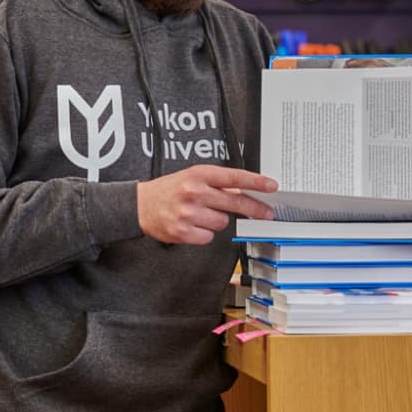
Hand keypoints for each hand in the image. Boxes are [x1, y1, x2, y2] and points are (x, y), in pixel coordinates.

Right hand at [137, 165, 277, 244]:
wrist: (140, 205)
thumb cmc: (169, 190)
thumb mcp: (192, 177)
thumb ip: (216, 183)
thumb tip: (244, 191)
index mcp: (198, 175)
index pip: (233, 177)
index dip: (255, 181)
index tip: (271, 185)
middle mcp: (194, 192)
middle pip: (234, 201)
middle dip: (254, 208)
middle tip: (266, 213)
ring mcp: (188, 213)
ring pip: (222, 222)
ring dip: (216, 220)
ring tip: (200, 214)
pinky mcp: (183, 231)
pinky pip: (209, 237)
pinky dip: (204, 233)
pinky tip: (192, 225)